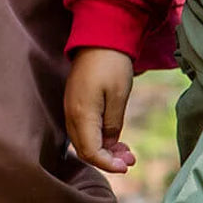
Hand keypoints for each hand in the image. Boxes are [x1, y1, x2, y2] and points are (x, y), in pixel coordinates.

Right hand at [65, 47, 137, 172]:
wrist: (99, 37)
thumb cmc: (112, 64)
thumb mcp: (119, 96)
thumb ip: (113, 125)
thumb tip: (109, 146)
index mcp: (81, 114)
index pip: (91, 152)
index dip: (108, 164)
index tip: (127, 166)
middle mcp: (71, 115)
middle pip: (85, 151)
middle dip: (108, 160)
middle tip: (131, 160)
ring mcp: (71, 110)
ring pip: (85, 142)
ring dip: (105, 151)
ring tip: (127, 152)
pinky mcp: (76, 105)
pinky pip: (85, 131)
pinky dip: (100, 140)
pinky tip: (116, 140)